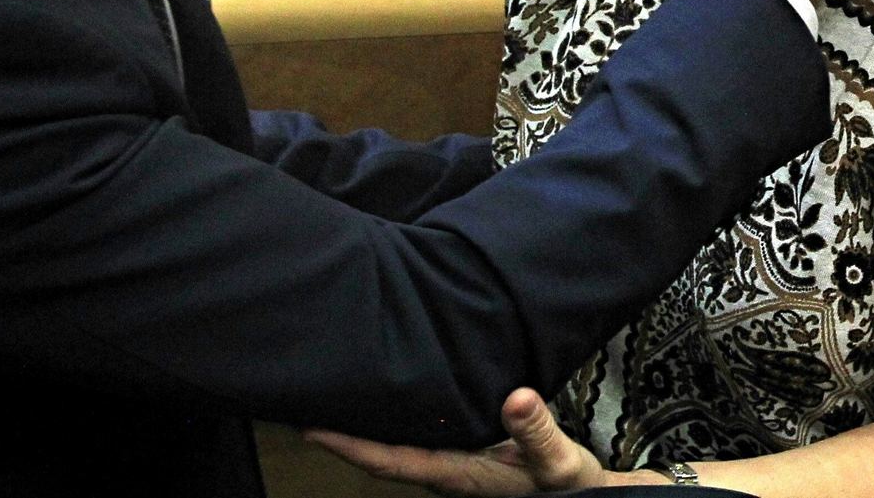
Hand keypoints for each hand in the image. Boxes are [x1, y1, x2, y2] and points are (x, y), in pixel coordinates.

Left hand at [305, 388, 608, 494]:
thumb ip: (537, 431)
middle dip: (343, 430)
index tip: (309, 425)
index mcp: (457, 473)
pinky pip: (418, 432)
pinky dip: (394, 415)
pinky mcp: (467, 449)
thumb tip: (516, 398)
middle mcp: (446, 468)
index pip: (388, 460)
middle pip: (380, 451)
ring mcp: (454, 460)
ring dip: (365, 421)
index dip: (347, 445)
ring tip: (336, 389)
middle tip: (305, 396)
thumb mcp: (559, 462)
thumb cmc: (568, 485)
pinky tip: (389, 392)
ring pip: (396, 442)